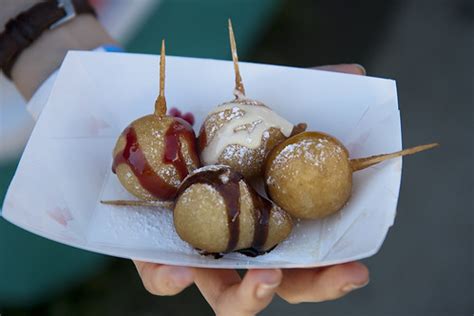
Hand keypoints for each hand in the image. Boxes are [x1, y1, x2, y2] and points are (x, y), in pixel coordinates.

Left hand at [134, 63, 368, 315]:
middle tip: (344, 274)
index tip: (358, 266)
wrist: (154, 130)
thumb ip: (303, 94)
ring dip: (250, 299)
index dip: (334, 270)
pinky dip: (171, 278)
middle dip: (315, 286)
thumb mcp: (258, 108)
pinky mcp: (159, 252)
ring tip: (265, 280)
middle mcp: (241, 243)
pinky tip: (181, 268)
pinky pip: (163, 278)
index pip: (310, 259)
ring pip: (228, 298)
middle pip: (284, 284)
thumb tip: (355, 74)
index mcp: (270, 221)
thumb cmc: (214, 127)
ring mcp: (202, 252)